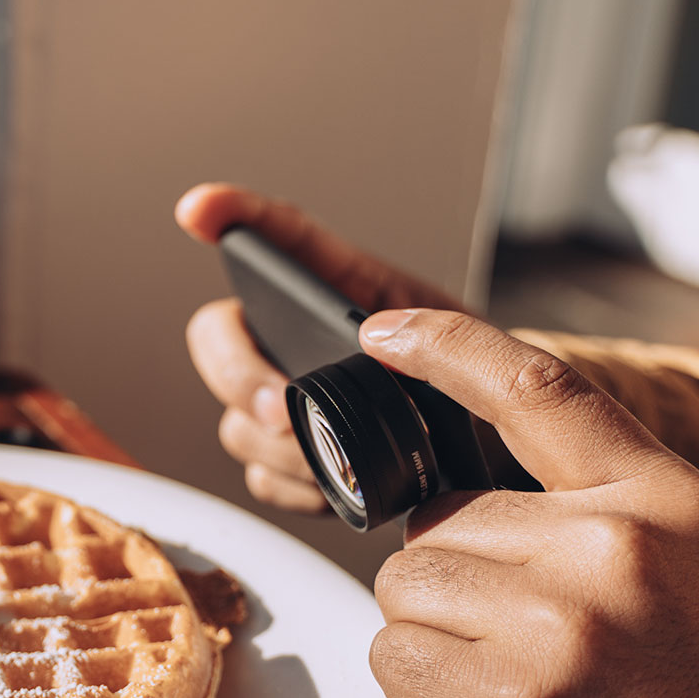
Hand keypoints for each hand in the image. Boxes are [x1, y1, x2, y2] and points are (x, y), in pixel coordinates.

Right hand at [178, 183, 461, 511]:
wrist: (499, 451)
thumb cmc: (486, 385)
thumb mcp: (475, 343)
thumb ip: (432, 332)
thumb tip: (376, 335)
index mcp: (341, 291)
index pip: (280, 239)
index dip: (233, 214)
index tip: (199, 209)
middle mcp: (298, 339)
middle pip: (221, 339)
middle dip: (239, 377)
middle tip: (281, 411)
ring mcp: (288, 399)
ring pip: (238, 420)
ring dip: (279, 448)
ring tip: (334, 461)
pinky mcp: (294, 458)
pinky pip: (263, 476)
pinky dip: (296, 488)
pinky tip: (335, 486)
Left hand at [361, 308, 698, 697]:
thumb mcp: (687, 558)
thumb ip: (585, 507)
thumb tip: (447, 498)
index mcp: (662, 495)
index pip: (537, 388)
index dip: (446, 348)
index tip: (383, 334)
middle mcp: (610, 543)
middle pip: (433, 522)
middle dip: (455, 578)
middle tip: (527, 637)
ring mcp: (558, 620)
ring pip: (403, 588)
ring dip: (433, 632)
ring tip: (516, 675)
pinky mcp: (512, 697)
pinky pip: (393, 657)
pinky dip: (420, 686)